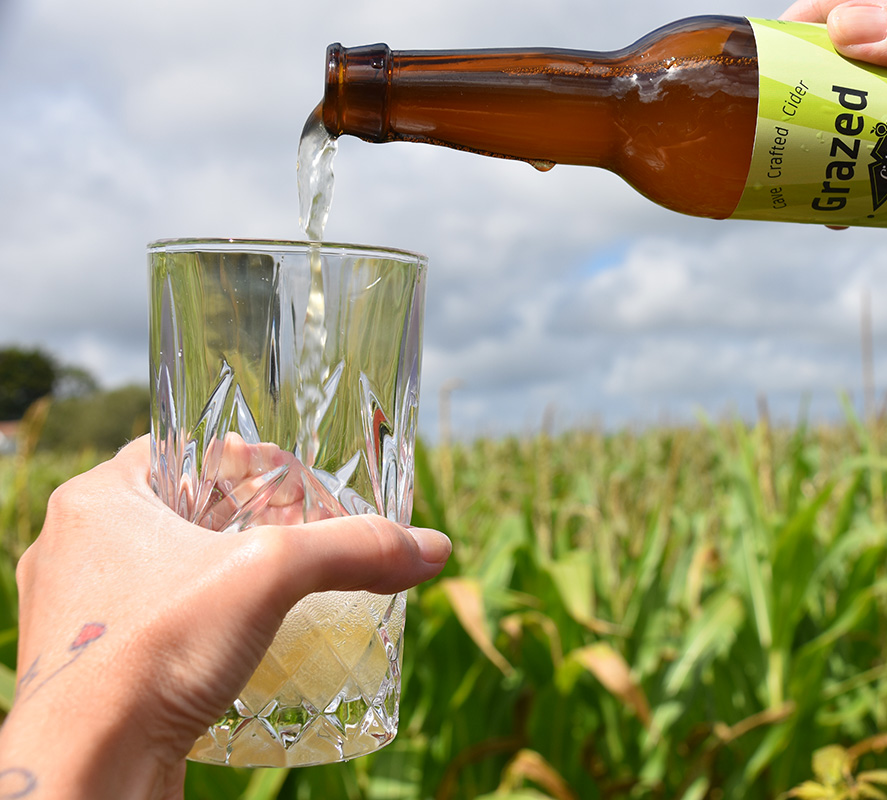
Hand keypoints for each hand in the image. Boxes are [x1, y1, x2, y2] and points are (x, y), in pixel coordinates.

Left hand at [0, 437, 450, 799]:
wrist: (87, 770)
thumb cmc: (153, 651)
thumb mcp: (270, 578)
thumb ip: (354, 550)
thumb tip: (434, 547)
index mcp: (95, 499)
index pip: (179, 449)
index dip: (240, 459)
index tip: (290, 486)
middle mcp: (70, 547)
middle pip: (174, 510)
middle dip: (238, 522)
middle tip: (294, 537)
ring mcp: (73, 612)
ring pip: (159, 570)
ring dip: (216, 575)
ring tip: (273, 591)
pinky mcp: (83, 667)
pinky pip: (148, 624)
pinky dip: (194, 625)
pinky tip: (236, 643)